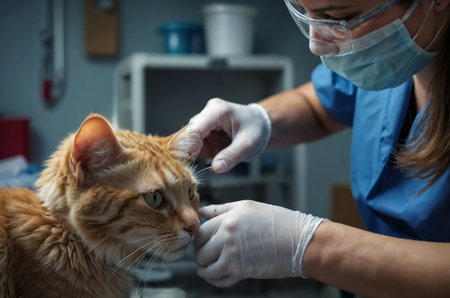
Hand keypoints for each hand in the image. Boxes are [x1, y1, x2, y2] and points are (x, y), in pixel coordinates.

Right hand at [187, 98, 270, 172]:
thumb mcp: (248, 145)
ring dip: (192, 153)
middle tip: (192, 167)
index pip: (194, 129)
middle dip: (188, 151)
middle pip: (188, 134)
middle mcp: (207, 112)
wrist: (260, 124)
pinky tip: (204, 159)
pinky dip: (197, 153)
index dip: (189, 146)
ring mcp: (205, 121)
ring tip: (199, 163)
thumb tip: (216, 168)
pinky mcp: (205, 130)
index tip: (190, 162)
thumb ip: (231, 156)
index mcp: (217, 111)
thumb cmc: (256, 130)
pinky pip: (194, 143)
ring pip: (188, 139)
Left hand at [194, 200, 323, 286]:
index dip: (199, 237)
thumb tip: (203, 213)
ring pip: (203, 264)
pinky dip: (214, 279)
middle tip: (208, 255)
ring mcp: (231, 251)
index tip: (203, 242)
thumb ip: (223, 210)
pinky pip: (216, 278)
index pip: (201, 229)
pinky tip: (219, 275)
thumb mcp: (250, 208)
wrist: (300, 242)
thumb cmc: (280, 223)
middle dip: (201, 252)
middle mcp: (226, 232)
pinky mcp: (238, 269)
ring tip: (211, 267)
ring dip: (205, 267)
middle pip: (199, 247)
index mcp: (229, 216)